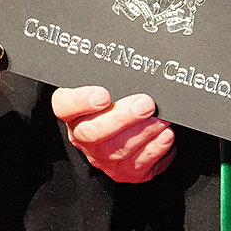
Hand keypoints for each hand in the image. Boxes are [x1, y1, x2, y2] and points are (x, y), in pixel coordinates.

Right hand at [52, 85, 175, 182]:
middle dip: (123, 117)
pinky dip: (155, 151)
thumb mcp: (106, 83)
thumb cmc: (113, 98)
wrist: (119, 128)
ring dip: (144, 133)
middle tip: (146, 103)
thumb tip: (134, 58)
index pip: (65, 106)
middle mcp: (82, 136)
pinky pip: (137, 167)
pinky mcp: (122, 172)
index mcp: (72, 111)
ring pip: (118, 151)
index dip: (82, 101)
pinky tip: (165, 136)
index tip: (104, 95)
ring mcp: (101, 157)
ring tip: (162, 119)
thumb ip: (111, 75)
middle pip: (94, 132)